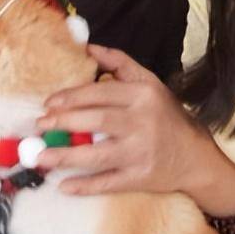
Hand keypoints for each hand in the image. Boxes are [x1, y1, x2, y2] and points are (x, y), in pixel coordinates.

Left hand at [36, 45, 205, 196]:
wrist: (195, 157)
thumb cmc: (167, 116)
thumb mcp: (150, 84)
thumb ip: (120, 64)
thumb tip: (88, 47)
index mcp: (143, 96)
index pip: (100, 94)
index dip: (71, 98)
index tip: (48, 103)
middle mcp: (142, 122)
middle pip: (96, 121)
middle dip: (63, 124)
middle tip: (39, 126)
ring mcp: (140, 152)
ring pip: (97, 155)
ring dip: (65, 157)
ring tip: (40, 157)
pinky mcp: (139, 177)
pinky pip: (107, 182)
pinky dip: (85, 186)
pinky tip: (64, 185)